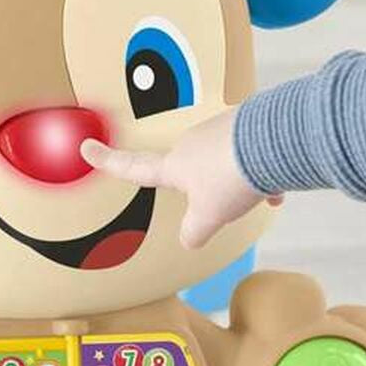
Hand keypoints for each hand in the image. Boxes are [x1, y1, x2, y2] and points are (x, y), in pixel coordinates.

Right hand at [80, 108, 281, 249]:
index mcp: (174, 165)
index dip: (108, 161)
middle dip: (207, 186)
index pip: (134, 167)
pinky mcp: (245, 124)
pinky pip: (248, 152)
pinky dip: (261, 171)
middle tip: (228, 200)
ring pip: (223, 162)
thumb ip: (195, 231)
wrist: (273, 141)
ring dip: (239, 180)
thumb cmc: (231, 178)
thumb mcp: (209, 216)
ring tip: (262, 193)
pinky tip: (278, 187)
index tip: (87, 147)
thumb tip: (188, 241)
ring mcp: (218, 130)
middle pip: (190, 169)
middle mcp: (192, 143)